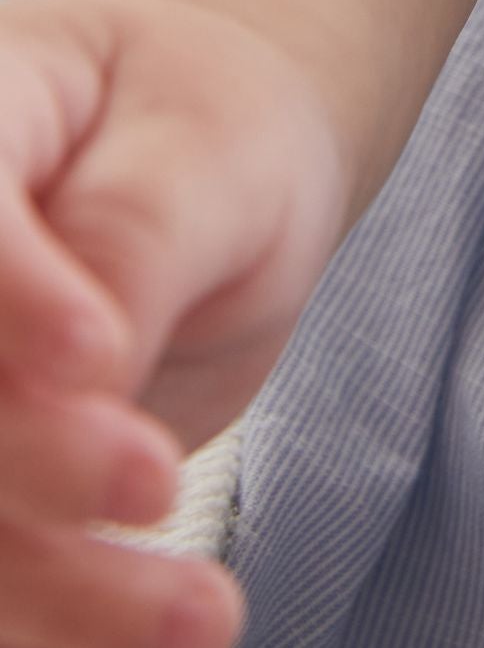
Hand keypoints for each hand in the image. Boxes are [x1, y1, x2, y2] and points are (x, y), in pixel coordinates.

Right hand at [0, 0, 354, 647]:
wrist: (207, 185)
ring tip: (204, 608)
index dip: (10, 298)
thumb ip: (136, 236)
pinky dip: (65, 624)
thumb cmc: (206, 139)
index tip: (102, 356)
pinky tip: (175, 625)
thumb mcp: (209, 151)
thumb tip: (82, 368)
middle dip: (31, 461)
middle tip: (157, 482)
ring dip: (54, 589)